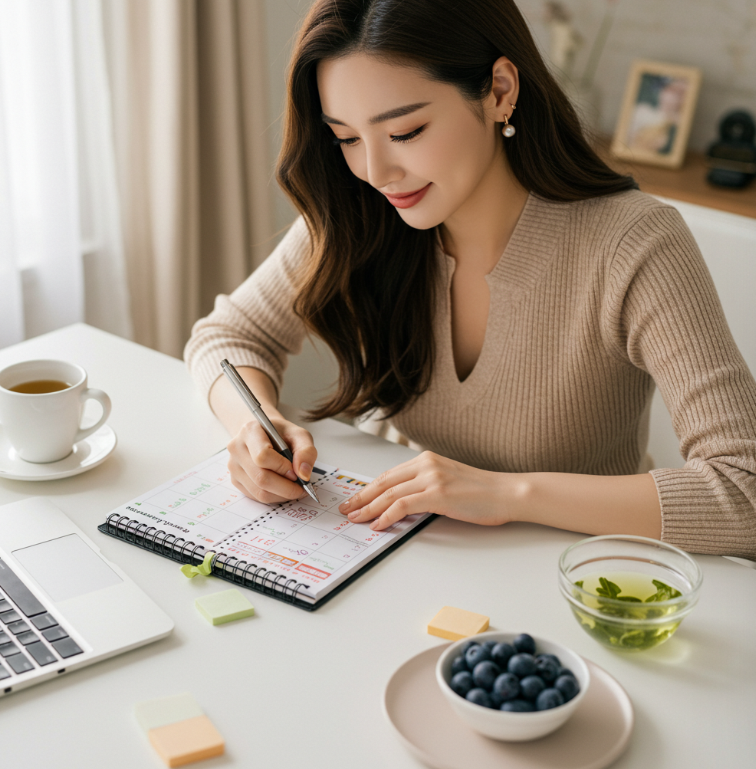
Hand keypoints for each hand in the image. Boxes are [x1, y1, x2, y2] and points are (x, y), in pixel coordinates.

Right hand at [227, 415, 316, 503]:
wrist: (265, 434)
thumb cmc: (282, 434)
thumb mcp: (299, 435)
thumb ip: (306, 451)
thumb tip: (304, 474)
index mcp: (250, 431)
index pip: (262, 456)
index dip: (282, 468)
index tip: (297, 473)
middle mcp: (237, 448)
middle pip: (260, 477)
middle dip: (286, 487)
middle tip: (301, 487)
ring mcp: (233, 466)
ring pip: (258, 491)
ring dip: (281, 495)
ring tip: (294, 488)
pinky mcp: (235, 480)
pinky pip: (256, 496)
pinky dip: (274, 497)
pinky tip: (283, 489)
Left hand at [337, 451, 513, 529]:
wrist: (506, 492)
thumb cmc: (482, 492)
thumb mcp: (448, 482)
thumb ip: (425, 486)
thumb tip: (403, 503)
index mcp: (426, 459)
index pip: (389, 475)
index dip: (369, 488)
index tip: (356, 498)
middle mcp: (425, 464)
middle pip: (383, 482)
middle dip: (361, 497)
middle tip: (346, 509)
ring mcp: (431, 478)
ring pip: (389, 494)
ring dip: (368, 508)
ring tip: (356, 519)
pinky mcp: (437, 494)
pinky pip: (402, 505)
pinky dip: (386, 516)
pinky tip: (378, 525)